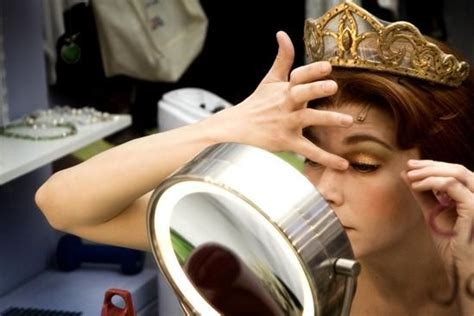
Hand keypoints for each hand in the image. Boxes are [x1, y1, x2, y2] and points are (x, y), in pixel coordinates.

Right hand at [204, 31, 352, 169]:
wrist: (237, 128)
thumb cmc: (257, 103)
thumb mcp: (270, 79)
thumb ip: (282, 58)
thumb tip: (283, 34)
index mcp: (284, 89)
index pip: (298, 76)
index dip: (311, 71)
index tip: (327, 66)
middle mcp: (286, 104)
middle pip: (301, 93)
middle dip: (315, 89)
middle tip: (332, 87)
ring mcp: (286, 123)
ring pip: (307, 120)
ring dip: (327, 119)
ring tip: (348, 121)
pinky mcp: (286, 142)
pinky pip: (308, 150)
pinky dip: (326, 158)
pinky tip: (343, 164)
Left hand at [403, 159, 473, 270]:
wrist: (463, 270)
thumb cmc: (452, 246)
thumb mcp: (433, 214)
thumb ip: (423, 195)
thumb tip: (406, 175)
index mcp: (472, 196)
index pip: (456, 172)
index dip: (433, 165)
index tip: (411, 166)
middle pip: (457, 169)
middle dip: (429, 165)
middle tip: (409, 166)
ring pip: (457, 173)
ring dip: (429, 172)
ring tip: (411, 177)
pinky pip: (453, 186)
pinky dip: (432, 182)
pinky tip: (417, 187)